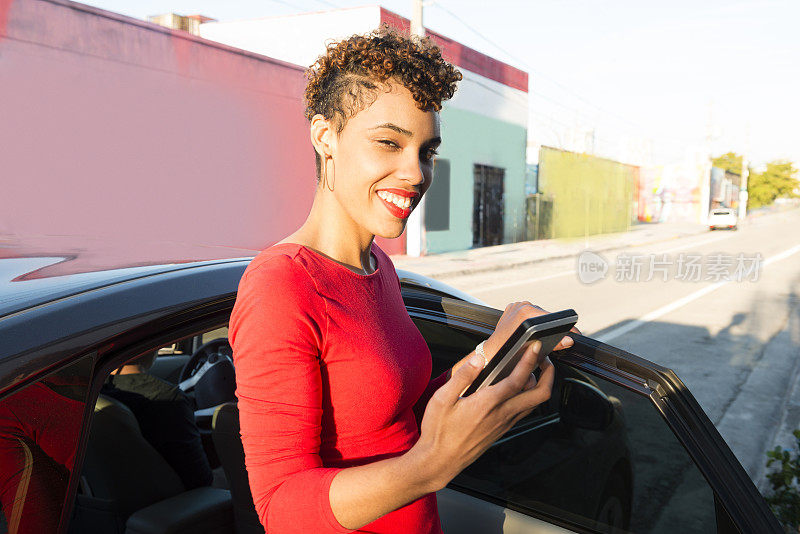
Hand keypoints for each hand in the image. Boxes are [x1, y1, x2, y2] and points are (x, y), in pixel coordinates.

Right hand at [412, 335, 555, 491]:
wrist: (440, 461)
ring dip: (541, 386)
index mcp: (488, 403)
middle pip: (539, 395)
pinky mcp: (502, 430)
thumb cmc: (439, 431)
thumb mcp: (442, 399)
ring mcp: (504, 424)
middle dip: (549, 374)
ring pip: (534, 404)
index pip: (518, 379)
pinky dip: (529, 397)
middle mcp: (502, 414)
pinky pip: (524, 412)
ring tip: (535, 370)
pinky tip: (518, 390)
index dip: (530, 360)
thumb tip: (478, 358)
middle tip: (545, 358)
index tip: (535, 347)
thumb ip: (462, 376)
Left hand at [483, 302, 579, 367]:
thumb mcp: (535, 351)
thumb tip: (569, 340)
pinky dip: (531, 321)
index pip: (554, 318)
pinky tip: (529, 331)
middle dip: (554, 327)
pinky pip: (527, 313)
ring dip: (542, 324)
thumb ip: (555, 344)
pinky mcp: (512, 308)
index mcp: (527, 313)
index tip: (573, 333)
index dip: (566, 327)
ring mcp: (516, 306)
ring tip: (540, 336)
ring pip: (537, 314)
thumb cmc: (508, 355)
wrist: (491, 353)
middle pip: (546, 316)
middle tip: (560, 338)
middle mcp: (522, 306)